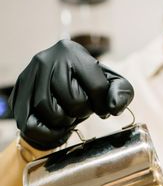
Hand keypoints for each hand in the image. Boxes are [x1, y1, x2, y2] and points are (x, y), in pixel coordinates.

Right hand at [9, 40, 133, 149]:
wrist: (52, 88)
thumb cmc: (84, 86)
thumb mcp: (108, 83)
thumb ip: (121, 91)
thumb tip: (114, 106)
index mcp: (71, 51)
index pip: (97, 87)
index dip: (104, 105)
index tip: (102, 108)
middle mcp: (46, 60)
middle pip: (74, 101)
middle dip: (83, 111)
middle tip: (81, 109)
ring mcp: (28, 78)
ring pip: (52, 112)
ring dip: (65, 121)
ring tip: (68, 114)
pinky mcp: (18, 98)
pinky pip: (34, 126)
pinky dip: (50, 133)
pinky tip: (56, 126)